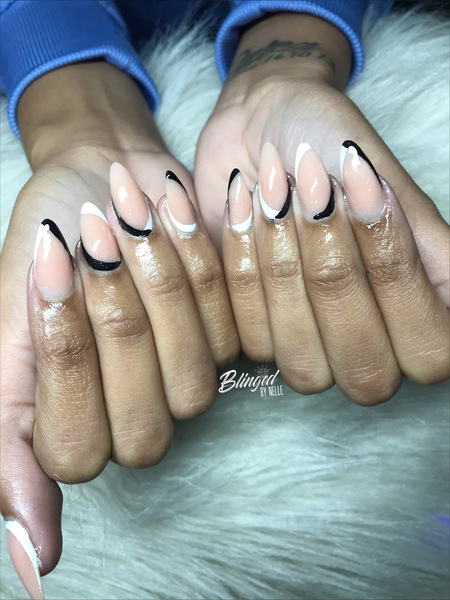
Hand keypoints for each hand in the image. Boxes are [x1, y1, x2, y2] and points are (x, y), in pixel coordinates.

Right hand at [0, 61, 237, 597]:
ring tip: (132, 220)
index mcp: (75, 422)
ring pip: (194, 371)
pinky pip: (229, 319)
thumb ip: (10, 437)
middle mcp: (139, 411)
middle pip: (145, 418)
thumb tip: (35, 560)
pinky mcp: (236, 331)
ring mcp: (193, 374)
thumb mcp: (8, 332)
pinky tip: (170, 216)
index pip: (77, 452)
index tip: (49, 273)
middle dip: (114, 316)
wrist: (99, 174)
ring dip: (155, 280)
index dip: (65, 360)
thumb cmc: (48, 239)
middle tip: (95, 242)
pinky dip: (192, 256)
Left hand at [221, 142, 448, 401]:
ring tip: (272, 192)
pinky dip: (242, 257)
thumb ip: (424, 252)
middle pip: (362, 368)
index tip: (365, 188)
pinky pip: (245, 332)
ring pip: (298, 355)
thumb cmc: (329, 146)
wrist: (260, 125)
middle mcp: (365, 348)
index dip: (394, 276)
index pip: (428, 353)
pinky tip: (243, 204)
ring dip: (283, 264)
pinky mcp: (253, 334)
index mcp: (417, 319)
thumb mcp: (386, 186)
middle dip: (332, 270)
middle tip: (313, 192)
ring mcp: (306, 349)